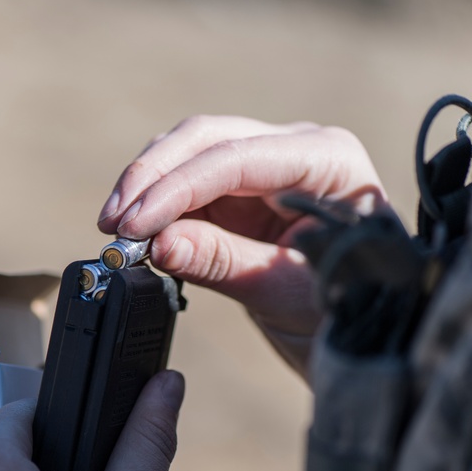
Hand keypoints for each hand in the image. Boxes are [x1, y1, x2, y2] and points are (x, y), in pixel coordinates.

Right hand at [98, 115, 388, 380]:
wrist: (358, 331)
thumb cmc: (342, 308)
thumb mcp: (283, 291)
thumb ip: (222, 261)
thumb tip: (157, 243)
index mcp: (327, 160)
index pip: (237, 158)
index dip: (177, 188)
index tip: (134, 224)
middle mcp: (295, 149)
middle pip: (206, 139)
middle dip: (152, 178)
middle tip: (113, 223)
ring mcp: (266, 164)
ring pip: (189, 152)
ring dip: (147, 186)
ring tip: (116, 231)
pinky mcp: (241, 189)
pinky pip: (188, 183)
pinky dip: (157, 204)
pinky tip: (135, 231)